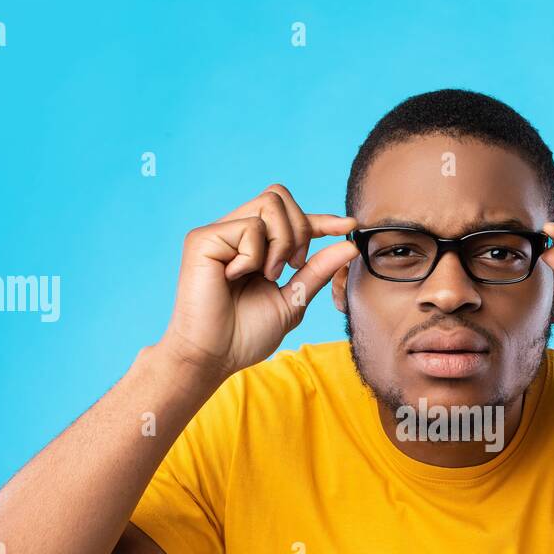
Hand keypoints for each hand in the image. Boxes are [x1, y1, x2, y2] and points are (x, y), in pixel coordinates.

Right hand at [159, 183, 358, 381]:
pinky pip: (249, 226)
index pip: (290, 216)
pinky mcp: (203, 238)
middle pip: (279, 197)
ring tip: (269, 275)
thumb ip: (317, 271)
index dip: (321, 219)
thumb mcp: (293, 300)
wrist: (214, 356)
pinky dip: (255, 255)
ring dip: (281, 243)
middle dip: (300, 229)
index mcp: (255, 247)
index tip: (350, 226)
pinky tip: (237, 277)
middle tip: (293, 267)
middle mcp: (235, 233)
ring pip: (269, 205)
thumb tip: (349, 245)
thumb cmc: (246, 335)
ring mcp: (218, 233)